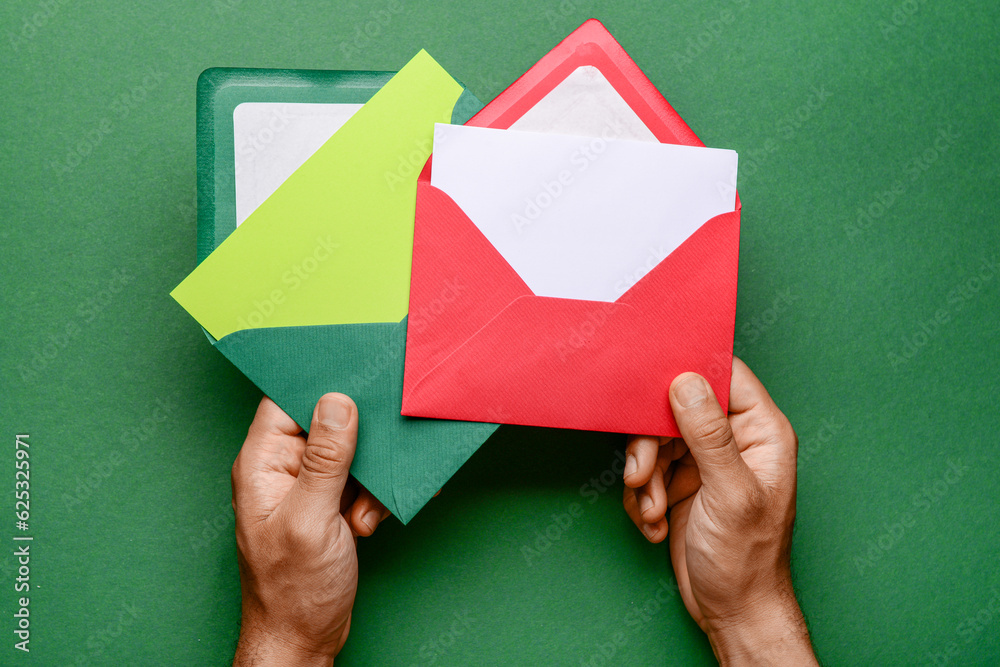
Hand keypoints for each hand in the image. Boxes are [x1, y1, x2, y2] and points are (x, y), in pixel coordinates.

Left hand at [231, 394, 389, 664]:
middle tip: (380, 449)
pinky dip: (372, 497)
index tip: (357, 370)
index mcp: (263, 463)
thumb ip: (327, 459)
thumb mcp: (312, 518)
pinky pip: (359, 480)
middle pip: (325, 422)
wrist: (302, 639)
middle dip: (358, 438)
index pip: (286, 400)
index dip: (319, 382)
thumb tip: (338, 402)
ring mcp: (307, 487)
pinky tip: (368, 522)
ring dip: (369, 476)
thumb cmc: (293, 590)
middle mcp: (282, 468)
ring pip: (349, 452)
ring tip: (365, 509)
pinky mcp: (328, 504)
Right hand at [623, 358, 816, 663]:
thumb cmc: (747, 560)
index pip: (724, 375)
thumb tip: (686, 381)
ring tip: (651, 508)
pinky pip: (648, 469)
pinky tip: (654, 522)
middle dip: (651, 443)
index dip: (688, 372)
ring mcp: (706, 462)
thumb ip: (709, 435)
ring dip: (643, 476)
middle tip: (640, 473)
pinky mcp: (682, 484)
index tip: (652, 381)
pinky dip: (642, 495)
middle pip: (677, 408)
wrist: (733, 612)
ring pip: (656, 441)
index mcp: (761, 432)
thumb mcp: (730, 494)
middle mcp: (734, 441)